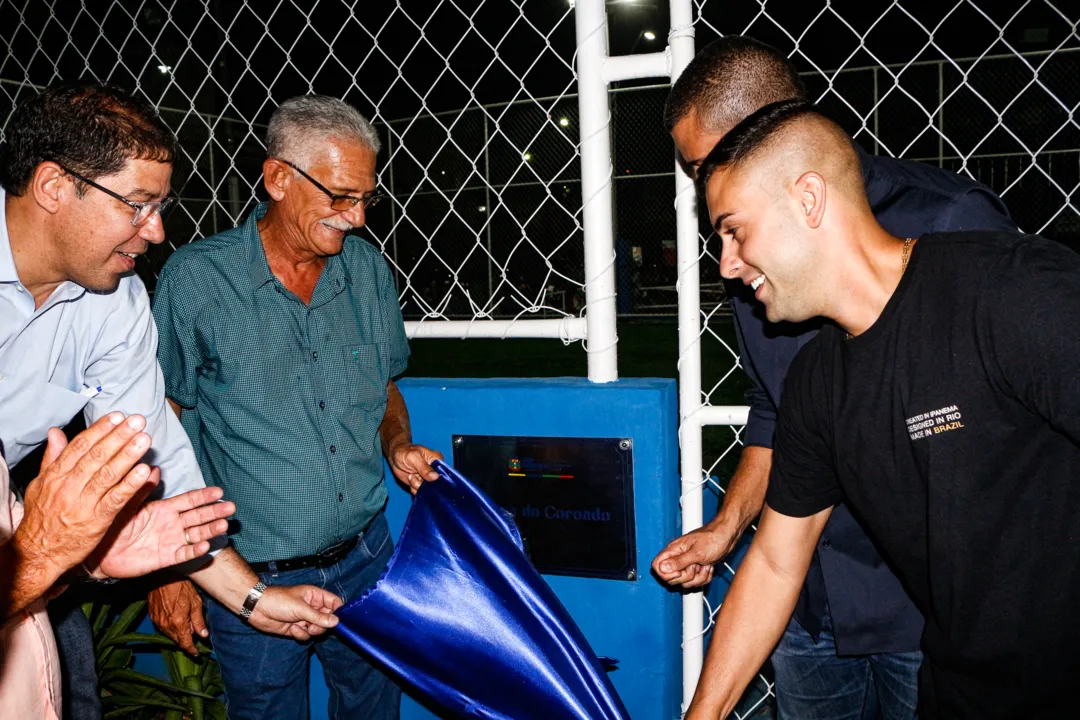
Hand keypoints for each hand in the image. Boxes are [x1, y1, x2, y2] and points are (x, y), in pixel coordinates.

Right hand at [16, 413, 156, 577]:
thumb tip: (55, 432)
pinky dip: (131, 484)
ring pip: (108, 474)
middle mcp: (69, 486)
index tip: (117, 416)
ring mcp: (83, 503)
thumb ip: (52, 458)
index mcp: (55, 475)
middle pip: (97, 456)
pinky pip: (116, 499)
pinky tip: (145, 471)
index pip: (80, 446)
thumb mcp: (40, 485)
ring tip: (144, 439)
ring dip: (128, 455)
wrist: (38, 553)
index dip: (100, 430)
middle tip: (138, 421)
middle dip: (119, 436)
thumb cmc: (42, 517)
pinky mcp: (97, 520)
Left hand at [89, 483, 233, 578]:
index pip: (189, 500)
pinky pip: (183, 553)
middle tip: (231, 507)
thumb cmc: (114, 526)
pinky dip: (195, 550)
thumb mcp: (127, 505)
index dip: (204, 496)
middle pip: (198, 516)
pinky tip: (205, 546)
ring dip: (210, 530)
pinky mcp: (166, 558)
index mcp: (164, 509)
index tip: (219, 491)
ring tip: (224, 525)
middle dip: (215, 511)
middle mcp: (172, 524)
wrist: (102, 554)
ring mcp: (171, 541)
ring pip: (196, 534)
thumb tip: (152, 468)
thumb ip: (141, 489)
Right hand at [148, 579, 206, 655]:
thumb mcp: (195, 602)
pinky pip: (163, 627)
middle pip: (177, 640)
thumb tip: (203, 635)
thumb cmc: (181, 586)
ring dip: (178, 633)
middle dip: (186, 641)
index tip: (197, 654)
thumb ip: (198, 621)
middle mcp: (166, 625)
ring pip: (169, 634)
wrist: (163, 575)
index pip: (185, 643)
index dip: (192, 650)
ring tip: (186, 625)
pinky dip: (170, 627)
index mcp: (178, 623)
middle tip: (194, 638)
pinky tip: (176, 619)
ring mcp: (157, 621)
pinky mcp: (152, 616)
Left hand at [249, 585, 342, 640]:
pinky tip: (292, 629)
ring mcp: (304, 619)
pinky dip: (301, 634)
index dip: (338, 612)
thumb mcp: (301, 608)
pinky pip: (306, 635)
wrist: (257, 609)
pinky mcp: (296, 629)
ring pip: (318, 629)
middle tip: (314, 626)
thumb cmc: (279, 601)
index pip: (334, 603)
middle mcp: (312, 607)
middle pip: (328, 619)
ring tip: (302, 627)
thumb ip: (319, 617)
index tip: (339, 621)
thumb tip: (336, 622)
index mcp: (316, 596)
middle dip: (323, 625)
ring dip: (312, 631)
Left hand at [387, 442, 442, 493]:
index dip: (439, 479)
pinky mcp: (421, 483)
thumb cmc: (404, 452)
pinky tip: (410, 478)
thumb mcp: (414, 458)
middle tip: (416, 477)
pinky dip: (414, 488)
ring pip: (427, 489)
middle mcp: (434, 470)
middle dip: (426, 484)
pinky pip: (420, 491)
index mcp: (437, 460)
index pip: (444, 472)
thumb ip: (425, 468)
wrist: (394, 456)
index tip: (429, 480)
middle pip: (437, 483)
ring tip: (411, 476)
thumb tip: (436, 477)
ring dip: (417, 485)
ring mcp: (428, 478)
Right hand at [652, 520, 741, 587]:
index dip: (666, 574)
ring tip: (704, 565)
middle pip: (671, 578)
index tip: (679, 572)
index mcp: (674, 550)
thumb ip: (678, 562)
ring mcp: (687, 564)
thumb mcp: (696, 553)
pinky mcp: (696, 568)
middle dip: (686, 577)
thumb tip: (663, 568)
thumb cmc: (713, 538)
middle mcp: (678, 557)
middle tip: (695, 566)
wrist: (728, 536)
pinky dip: (705, 577)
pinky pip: (696, 582)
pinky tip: (709, 567)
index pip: (657, 566)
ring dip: (698, 577)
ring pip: (685, 582)